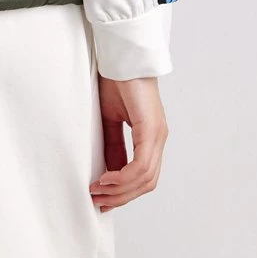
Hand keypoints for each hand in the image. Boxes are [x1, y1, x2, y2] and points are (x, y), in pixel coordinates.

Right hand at [89, 75, 167, 211]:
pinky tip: (106, 178)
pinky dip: (123, 177)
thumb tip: (109, 173)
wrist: (122, 56)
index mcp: (151, 137)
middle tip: (99, 201)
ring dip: (120, 190)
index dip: (125, 192)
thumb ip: (113, 146)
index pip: (144, 176)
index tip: (104, 199)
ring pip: (145, 179)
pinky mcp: (151, 129)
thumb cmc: (116, 81)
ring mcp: (158, 135)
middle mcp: (159, 139)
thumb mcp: (110, 120)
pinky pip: (141, 165)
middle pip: (146, 183)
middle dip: (122, 197)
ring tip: (98, 191)